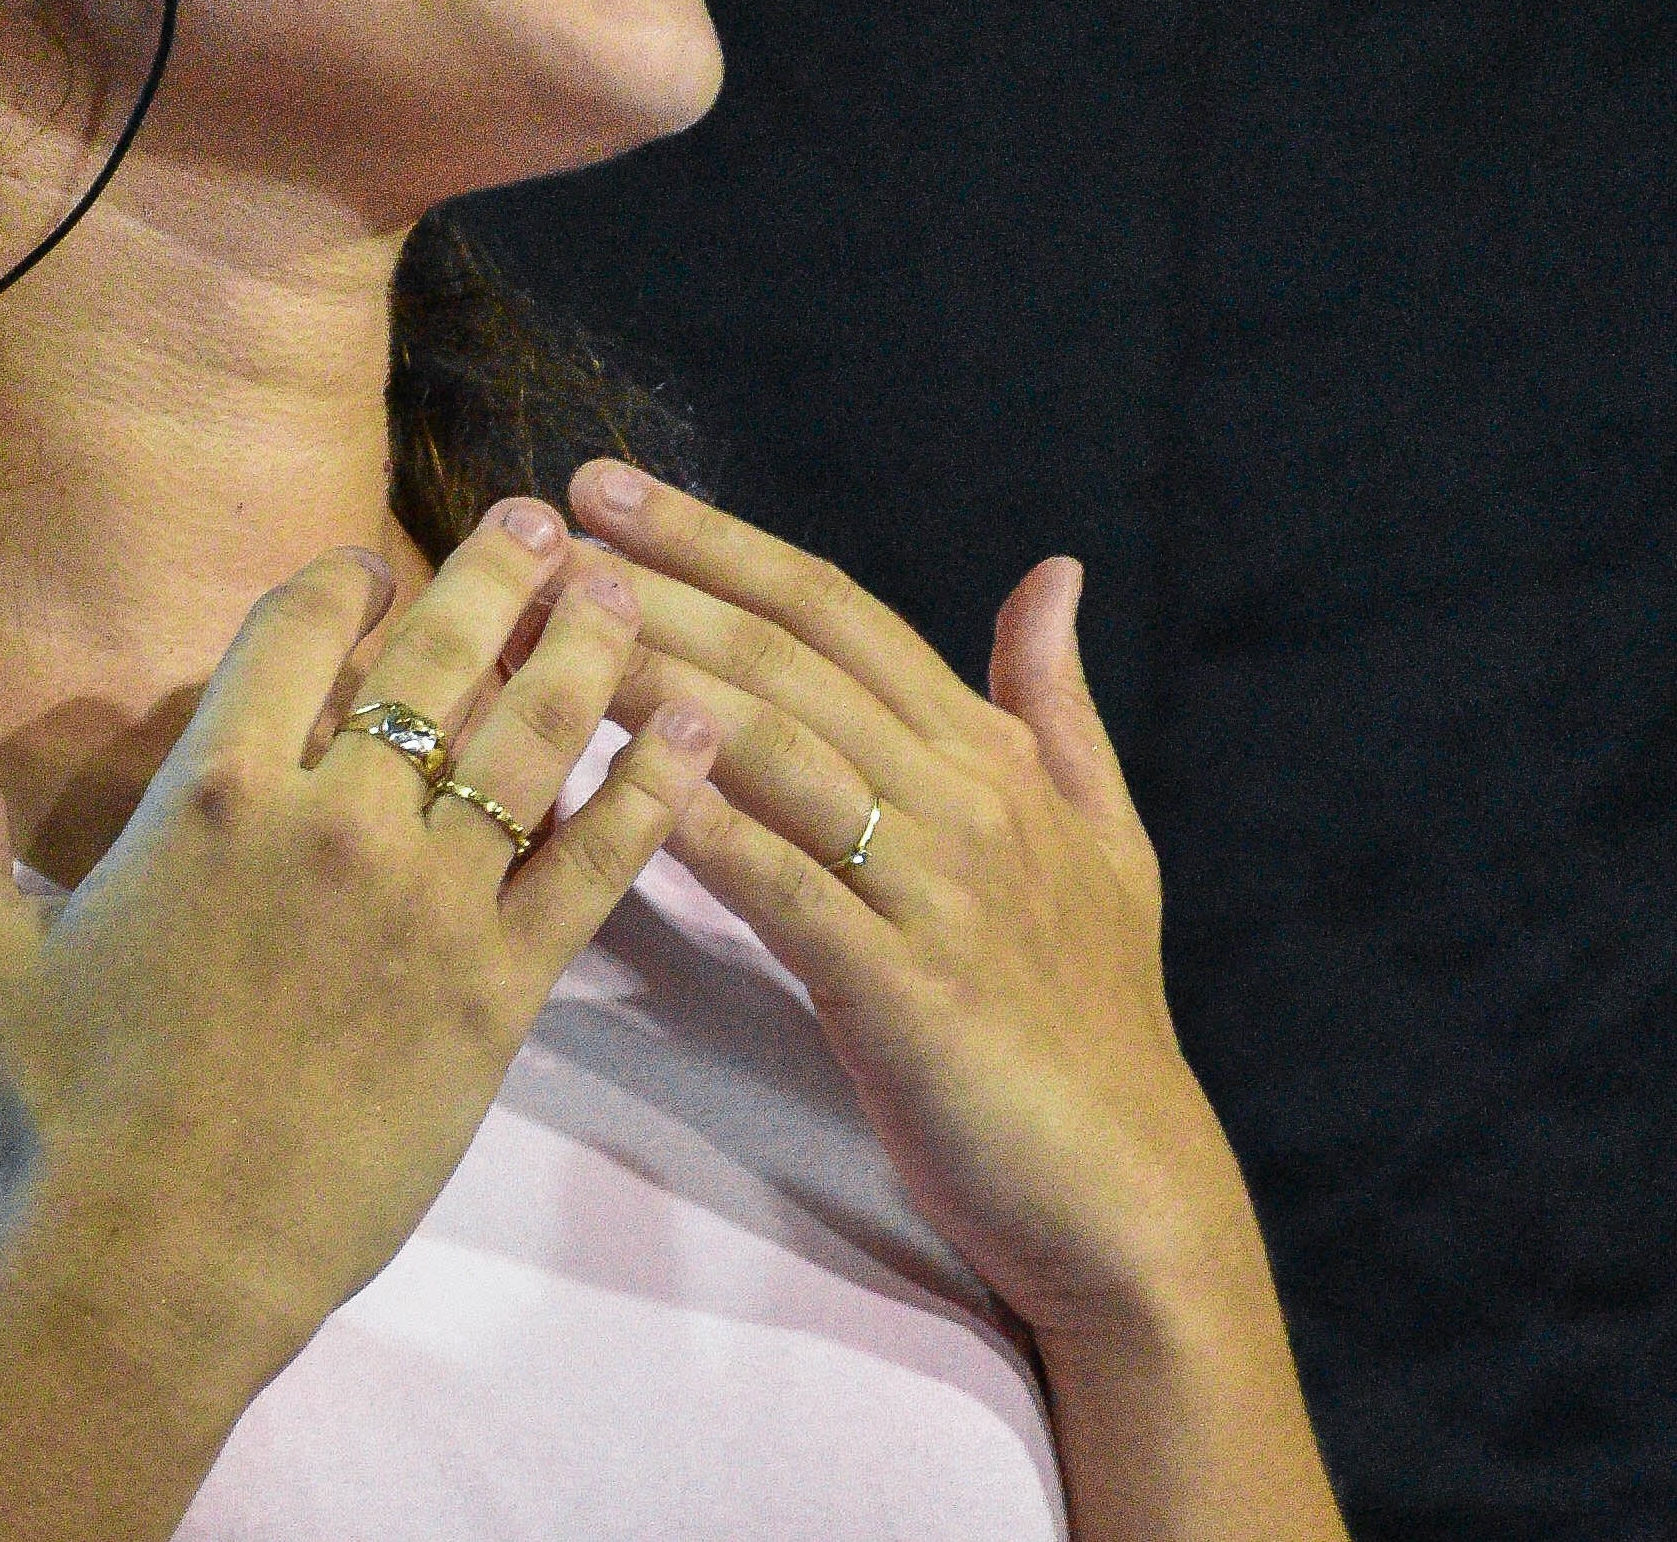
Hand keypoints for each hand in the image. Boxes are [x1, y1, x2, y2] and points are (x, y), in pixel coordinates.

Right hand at [0, 499, 718, 1396]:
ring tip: (627, 599)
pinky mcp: (501, 990)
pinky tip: (696, 737)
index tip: (379, 563)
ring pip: (534, 739)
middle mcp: (336, 817)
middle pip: (442, 655)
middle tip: (549, 523)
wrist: (159, 1259)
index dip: (348, 579)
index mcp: (216, 786)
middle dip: (501, 572)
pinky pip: (596, 868)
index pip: (304, 628)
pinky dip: (654, 793)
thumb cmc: (61, 1105)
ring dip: (589, 654)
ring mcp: (430, 900)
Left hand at [564, 462, 1261, 1352]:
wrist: (1130, 1192)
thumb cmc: (1095, 1019)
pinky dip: (715, 837)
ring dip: (665, 687)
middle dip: (664, 586)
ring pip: (784, 756)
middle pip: (793, 662)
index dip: (718, 541)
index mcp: (991, 756)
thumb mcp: (1100, 839)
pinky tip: (629, 794)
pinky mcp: (912, 997)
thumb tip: (1054, 571)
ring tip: (557, 637)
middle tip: (546, 534)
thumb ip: (1057, 704)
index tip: (608, 484)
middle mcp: (967, 802)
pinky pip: (795, 897)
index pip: (835, 611)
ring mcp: (943, 895)